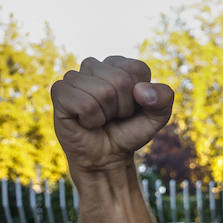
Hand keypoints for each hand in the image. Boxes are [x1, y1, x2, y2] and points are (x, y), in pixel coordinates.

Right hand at [51, 56, 173, 174]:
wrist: (106, 156)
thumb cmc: (129, 131)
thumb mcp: (157, 117)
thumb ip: (163, 98)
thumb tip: (141, 91)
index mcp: (119, 65)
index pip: (137, 69)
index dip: (140, 95)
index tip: (132, 107)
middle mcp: (95, 66)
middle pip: (120, 80)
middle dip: (124, 106)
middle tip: (115, 116)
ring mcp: (74, 77)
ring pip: (103, 91)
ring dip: (107, 114)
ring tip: (101, 118)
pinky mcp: (59, 91)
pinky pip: (85, 103)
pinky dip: (92, 119)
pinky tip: (86, 121)